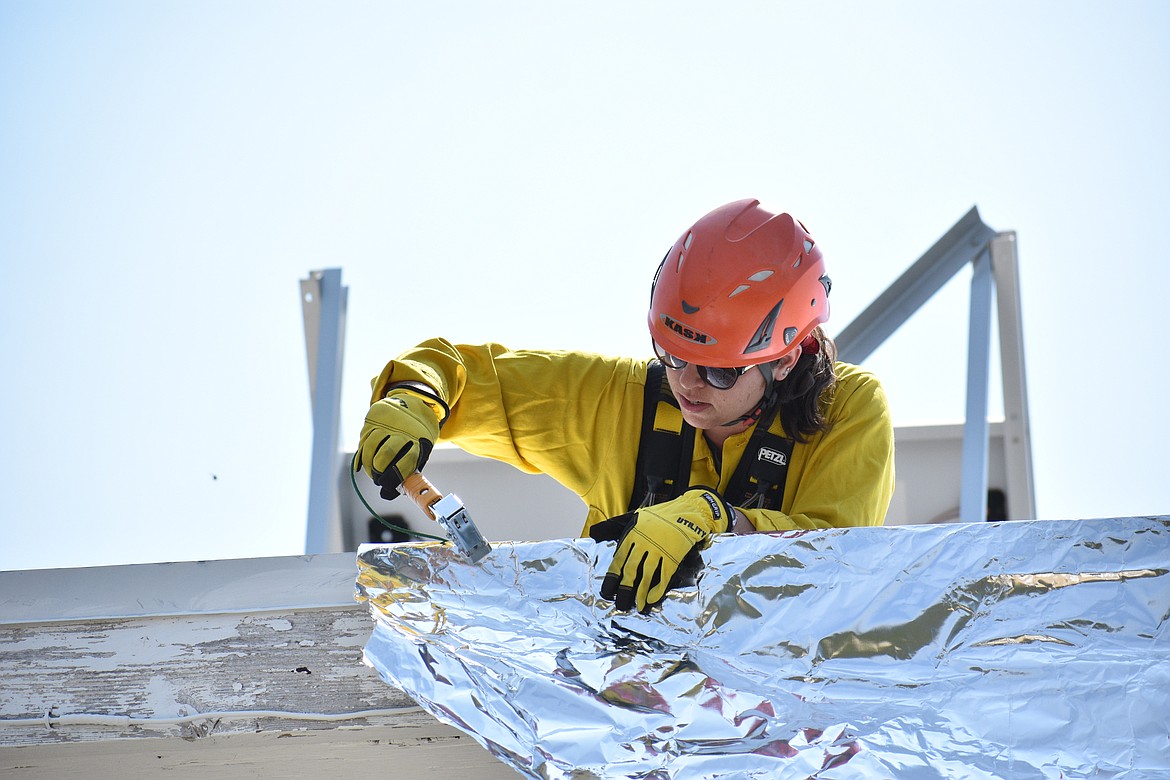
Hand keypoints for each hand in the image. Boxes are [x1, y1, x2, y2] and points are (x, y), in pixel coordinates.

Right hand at [355, 388, 441, 498]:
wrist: (414, 403)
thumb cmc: (417, 435)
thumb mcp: (422, 448)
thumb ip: (410, 467)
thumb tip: (391, 491)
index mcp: (418, 440)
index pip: (405, 462)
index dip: (394, 478)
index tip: (388, 487)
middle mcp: (402, 431)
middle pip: (385, 454)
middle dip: (378, 471)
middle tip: (378, 479)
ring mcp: (386, 423)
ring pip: (370, 447)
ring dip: (367, 464)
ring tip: (371, 472)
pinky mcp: (374, 419)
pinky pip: (363, 440)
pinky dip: (361, 455)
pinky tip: (362, 465)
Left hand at [589, 487, 732, 612]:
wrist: (685, 511)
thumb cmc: (657, 517)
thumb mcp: (632, 517)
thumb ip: (612, 526)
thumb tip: (592, 534)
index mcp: (632, 534)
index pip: (618, 560)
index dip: (612, 578)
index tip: (607, 592)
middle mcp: (644, 543)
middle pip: (631, 570)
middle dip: (624, 589)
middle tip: (620, 606)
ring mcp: (660, 550)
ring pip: (647, 575)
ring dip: (641, 593)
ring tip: (637, 607)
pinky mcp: (674, 556)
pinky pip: (665, 576)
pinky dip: (659, 589)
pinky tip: (652, 599)